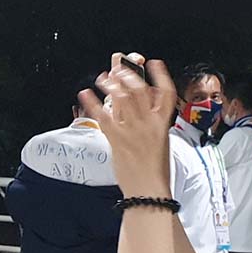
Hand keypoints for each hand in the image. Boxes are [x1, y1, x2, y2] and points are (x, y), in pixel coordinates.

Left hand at [79, 53, 175, 197]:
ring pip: (122, 100)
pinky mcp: (117, 140)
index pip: (166, 93)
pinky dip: (92, 103)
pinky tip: (85, 94)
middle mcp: (149, 124)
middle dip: (129, 75)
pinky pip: (103, 116)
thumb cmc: (154, 169)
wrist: (148, 190)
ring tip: (102, 77)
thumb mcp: (159, 141)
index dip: (160, 76)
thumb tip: (136, 105)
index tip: (153, 62)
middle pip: (139, 91)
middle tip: (120, 68)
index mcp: (163, 124)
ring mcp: (133, 131)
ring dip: (110, 84)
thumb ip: (149, 122)